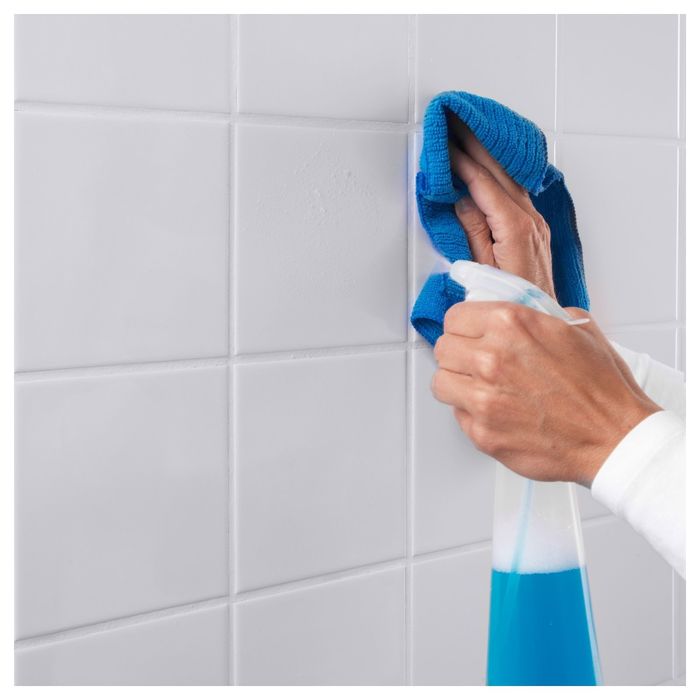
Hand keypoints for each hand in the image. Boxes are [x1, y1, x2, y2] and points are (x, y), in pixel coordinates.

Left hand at [431, 301, 660, 485]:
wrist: (615, 438)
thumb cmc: (601, 389)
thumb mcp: (574, 327)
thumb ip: (534, 315)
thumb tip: (510, 312)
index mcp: (510, 324)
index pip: (455, 317)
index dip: (464, 326)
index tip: (469, 334)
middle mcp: (490, 358)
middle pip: (443, 348)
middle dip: (459, 354)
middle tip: (476, 362)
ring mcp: (483, 398)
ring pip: (441, 382)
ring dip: (458, 384)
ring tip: (483, 388)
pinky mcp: (482, 432)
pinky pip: (458, 415)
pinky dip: (472, 414)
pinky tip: (498, 412)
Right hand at [447, 113, 555, 297]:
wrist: (537, 318)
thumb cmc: (507, 301)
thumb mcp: (479, 268)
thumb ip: (471, 231)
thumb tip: (461, 200)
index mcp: (514, 226)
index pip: (482, 183)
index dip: (462, 160)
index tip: (446, 140)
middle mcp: (530, 219)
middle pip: (499, 171)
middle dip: (476, 144)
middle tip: (456, 121)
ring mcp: (535, 222)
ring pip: (511, 177)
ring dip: (489, 153)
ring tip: (470, 133)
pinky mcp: (535, 228)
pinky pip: (517, 188)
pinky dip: (501, 171)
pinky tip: (492, 163)